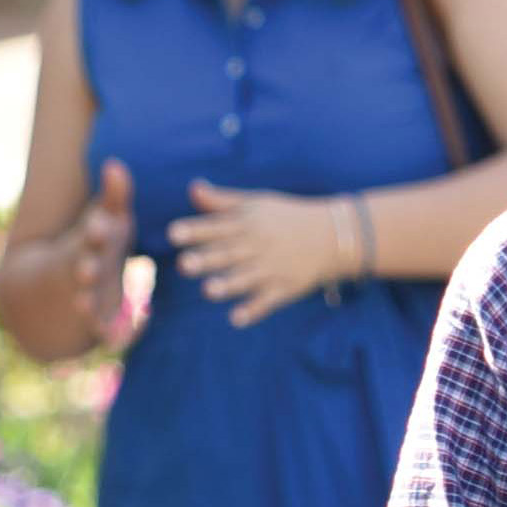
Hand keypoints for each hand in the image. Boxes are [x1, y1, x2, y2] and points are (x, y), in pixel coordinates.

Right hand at [15, 160, 134, 350]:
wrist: (47, 294)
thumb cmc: (90, 248)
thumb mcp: (101, 223)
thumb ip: (113, 198)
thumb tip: (116, 163)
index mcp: (86, 245)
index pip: (89, 236)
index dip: (94, 230)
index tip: (100, 223)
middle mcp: (83, 272)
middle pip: (82, 269)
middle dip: (85, 267)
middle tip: (85, 267)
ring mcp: (85, 298)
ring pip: (84, 302)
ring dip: (85, 303)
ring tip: (84, 304)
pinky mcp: (95, 322)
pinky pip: (102, 332)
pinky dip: (109, 337)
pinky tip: (115, 341)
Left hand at [167, 183, 365, 322]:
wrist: (334, 235)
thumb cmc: (286, 217)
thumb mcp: (257, 203)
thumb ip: (222, 201)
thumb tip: (192, 187)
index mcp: (247, 223)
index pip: (217, 227)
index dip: (195, 230)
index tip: (172, 233)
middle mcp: (258, 245)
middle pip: (229, 254)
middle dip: (207, 259)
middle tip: (184, 265)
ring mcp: (272, 268)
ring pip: (246, 278)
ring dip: (228, 285)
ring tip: (208, 291)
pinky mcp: (285, 288)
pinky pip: (267, 301)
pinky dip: (253, 310)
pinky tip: (235, 319)